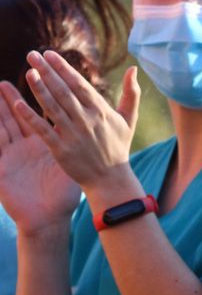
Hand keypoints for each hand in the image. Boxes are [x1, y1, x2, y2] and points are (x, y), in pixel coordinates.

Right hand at [0, 83, 79, 238]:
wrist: (47, 219)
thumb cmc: (62, 195)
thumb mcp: (75, 167)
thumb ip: (84, 144)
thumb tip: (99, 125)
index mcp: (47, 143)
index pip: (45, 113)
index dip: (46, 94)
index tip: (46, 75)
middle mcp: (28, 146)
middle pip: (21, 115)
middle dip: (17, 96)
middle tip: (13, 75)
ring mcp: (14, 155)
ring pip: (5, 126)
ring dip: (2, 108)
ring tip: (0, 87)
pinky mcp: (2, 168)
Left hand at [16, 52, 139, 190]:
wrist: (110, 178)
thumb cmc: (118, 146)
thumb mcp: (129, 119)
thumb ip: (132, 93)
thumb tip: (133, 68)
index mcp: (101, 111)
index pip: (78, 84)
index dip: (63, 68)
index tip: (49, 54)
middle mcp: (86, 120)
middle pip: (63, 91)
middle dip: (47, 71)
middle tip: (32, 55)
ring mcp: (73, 134)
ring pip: (52, 107)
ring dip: (38, 88)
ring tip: (27, 72)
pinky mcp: (61, 149)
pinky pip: (43, 130)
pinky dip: (31, 117)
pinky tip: (18, 104)